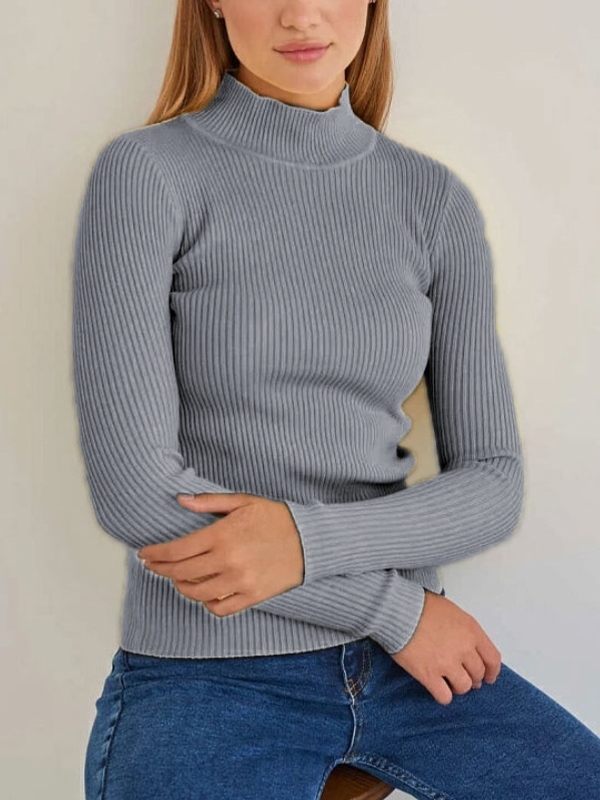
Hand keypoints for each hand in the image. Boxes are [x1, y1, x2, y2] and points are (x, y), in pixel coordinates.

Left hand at [137, 493, 304, 615]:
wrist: (309, 540)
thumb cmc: (275, 517)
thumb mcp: (243, 501)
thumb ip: (209, 502)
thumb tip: (180, 500)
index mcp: (222, 535)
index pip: (177, 550)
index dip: (156, 553)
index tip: (144, 553)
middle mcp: (228, 561)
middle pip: (181, 572)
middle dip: (161, 569)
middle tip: (153, 565)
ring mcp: (239, 581)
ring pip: (195, 592)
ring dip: (180, 586)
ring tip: (176, 578)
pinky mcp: (251, 596)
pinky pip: (219, 607)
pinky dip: (206, 602)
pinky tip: (203, 592)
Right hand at [391, 589, 501, 705]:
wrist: (399, 610)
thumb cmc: (421, 605)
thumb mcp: (453, 611)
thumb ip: (465, 630)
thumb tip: (467, 645)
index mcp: (472, 631)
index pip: (493, 659)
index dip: (492, 671)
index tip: (489, 677)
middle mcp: (464, 649)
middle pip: (478, 674)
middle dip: (473, 678)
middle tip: (465, 678)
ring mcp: (447, 664)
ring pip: (463, 687)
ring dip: (458, 686)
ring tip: (449, 681)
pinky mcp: (429, 675)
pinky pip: (444, 696)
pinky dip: (443, 695)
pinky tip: (437, 688)